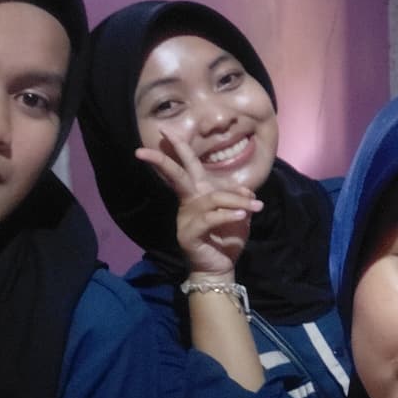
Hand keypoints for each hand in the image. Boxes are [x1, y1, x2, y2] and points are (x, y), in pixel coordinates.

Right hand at [135, 129, 262, 277]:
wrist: (222, 267)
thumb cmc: (227, 238)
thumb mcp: (240, 215)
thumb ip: (241, 200)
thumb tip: (247, 192)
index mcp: (198, 193)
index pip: (187, 166)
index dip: (179, 148)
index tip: (166, 131)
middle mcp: (190, 202)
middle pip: (177, 176)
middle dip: (163, 160)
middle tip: (142, 150)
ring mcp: (187, 218)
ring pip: (211, 198)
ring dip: (235, 201)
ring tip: (254, 206)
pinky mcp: (189, 234)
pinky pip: (211, 218)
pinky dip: (228, 215)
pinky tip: (242, 216)